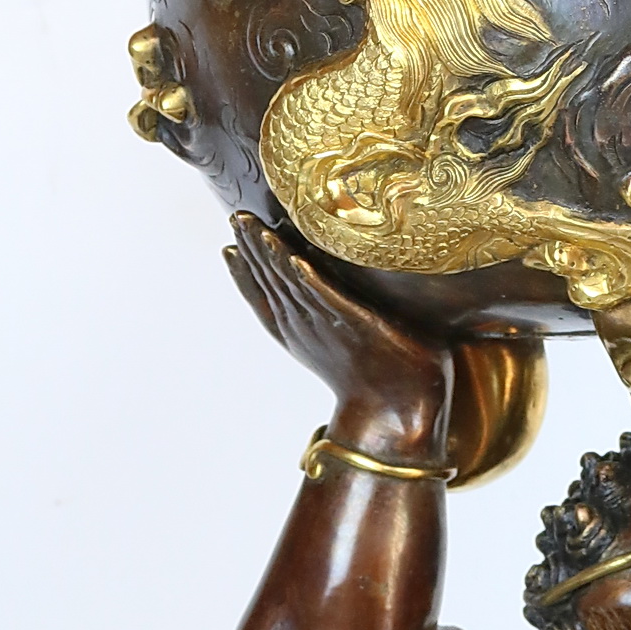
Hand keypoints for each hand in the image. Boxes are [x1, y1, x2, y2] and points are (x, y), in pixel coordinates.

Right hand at [225, 215, 449, 460]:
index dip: (245, 273)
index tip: (229, 243)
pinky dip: (309, 280)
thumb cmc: (382, 376)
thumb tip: (334, 296)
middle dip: (252, 249)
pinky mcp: (355, 326)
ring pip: (291, 285)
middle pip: (271, 283)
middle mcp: (306, 328)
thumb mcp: (346, 341)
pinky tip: (295, 260)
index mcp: (302, 332)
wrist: (401, 411)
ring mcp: (327, 327)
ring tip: (254, 228)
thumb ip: (335, 316)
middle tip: (237, 218)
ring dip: (272, 256)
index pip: (266, 298)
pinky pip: (327, 299)